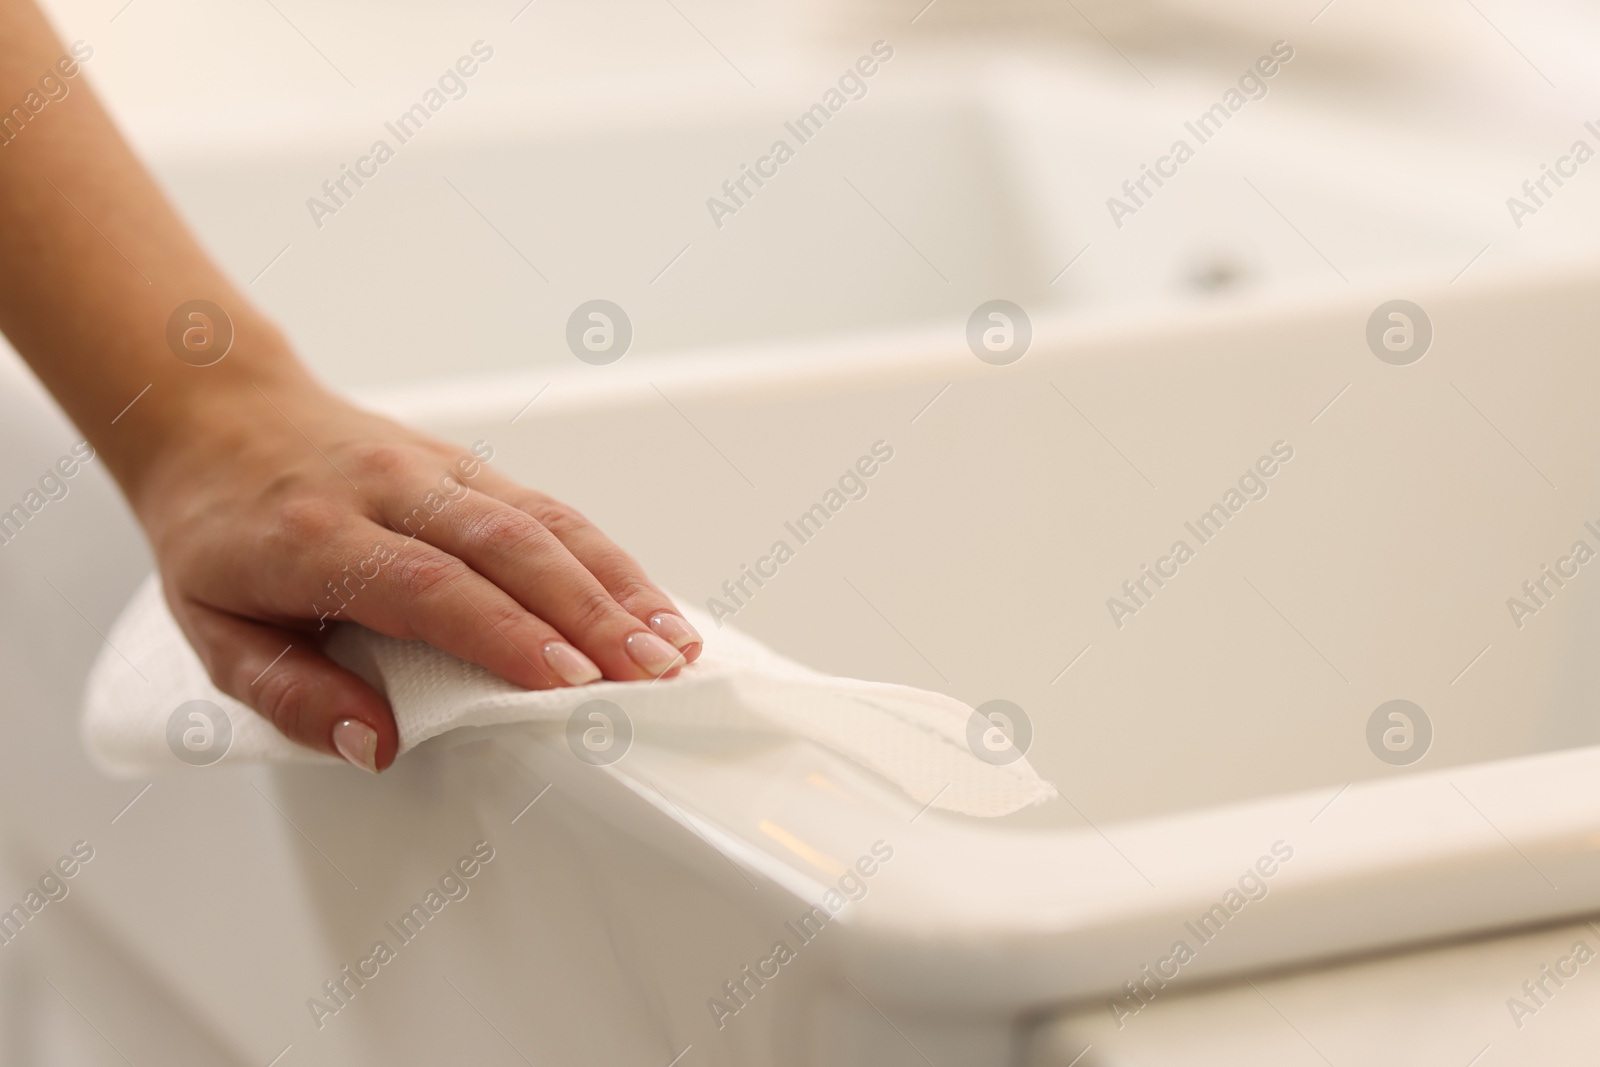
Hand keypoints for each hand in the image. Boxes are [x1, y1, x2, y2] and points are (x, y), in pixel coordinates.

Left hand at [126, 366, 701, 772]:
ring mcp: (437, 469)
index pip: (425, 584)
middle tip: (649, 674)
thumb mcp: (212, 631)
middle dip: (590, 613)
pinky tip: (649, 604)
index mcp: (314, 537)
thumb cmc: (220, 532)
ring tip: (672, 646)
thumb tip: (374, 743)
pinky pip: (551, 509)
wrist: (221, 415)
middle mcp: (387, 489)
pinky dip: (609, 558)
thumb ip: (288, 693)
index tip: (565, 681)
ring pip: (545, 520)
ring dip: (618, 584)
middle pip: (507, 545)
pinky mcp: (471, 465)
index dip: (503, 632)